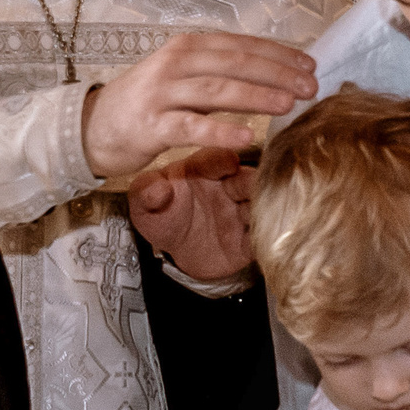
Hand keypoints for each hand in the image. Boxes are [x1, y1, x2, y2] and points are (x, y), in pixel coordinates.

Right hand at [82, 33, 316, 180]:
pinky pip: (190, 128)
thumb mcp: (182, 77)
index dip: (278, 54)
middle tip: (310, 87)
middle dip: (276, 74)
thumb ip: (219, 73)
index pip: (240, 45)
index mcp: (188, 47)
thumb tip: (272, 75)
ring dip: (256, 96)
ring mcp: (162, 94)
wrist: (92, 126)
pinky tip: (247, 137)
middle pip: (234, 64)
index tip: (310, 65)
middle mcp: (175, 64)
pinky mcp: (151, 127)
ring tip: (288, 105)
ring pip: (216, 92)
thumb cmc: (146, 103)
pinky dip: (220, 132)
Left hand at [128, 148, 255, 281]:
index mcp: (203, 169)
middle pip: (246, 181)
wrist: (176, 251)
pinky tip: (266, 239)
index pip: (216, 158)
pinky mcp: (248, 238)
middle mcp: (228, 186)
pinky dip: (265, 238)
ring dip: (263, 210)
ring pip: (258, 207)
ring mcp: (240, 211)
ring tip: (264, 215)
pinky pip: (259, 238)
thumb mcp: (143, 204)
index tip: (229, 163)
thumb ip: (147, 193)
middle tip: (257, 188)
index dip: (223, 160)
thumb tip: (158, 188)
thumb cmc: (161, 216)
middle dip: (253, 184)